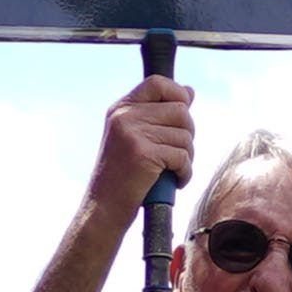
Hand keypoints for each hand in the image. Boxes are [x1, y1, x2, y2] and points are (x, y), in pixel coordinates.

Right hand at [92, 74, 197, 223]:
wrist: (103, 209)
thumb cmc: (122, 176)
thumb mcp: (135, 137)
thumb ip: (159, 113)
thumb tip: (189, 92)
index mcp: (121, 109)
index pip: (158, 82)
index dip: (178, 95)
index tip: (181, 116)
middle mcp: (124, 116)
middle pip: (180, 110)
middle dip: (188, 134)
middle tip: (178, 153)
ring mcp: (132, 133)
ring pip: (185, 135)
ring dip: (187, 157)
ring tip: (173, 170)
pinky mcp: (142, 154)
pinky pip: (182, 156)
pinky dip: (185, 172)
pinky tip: (174, 181)